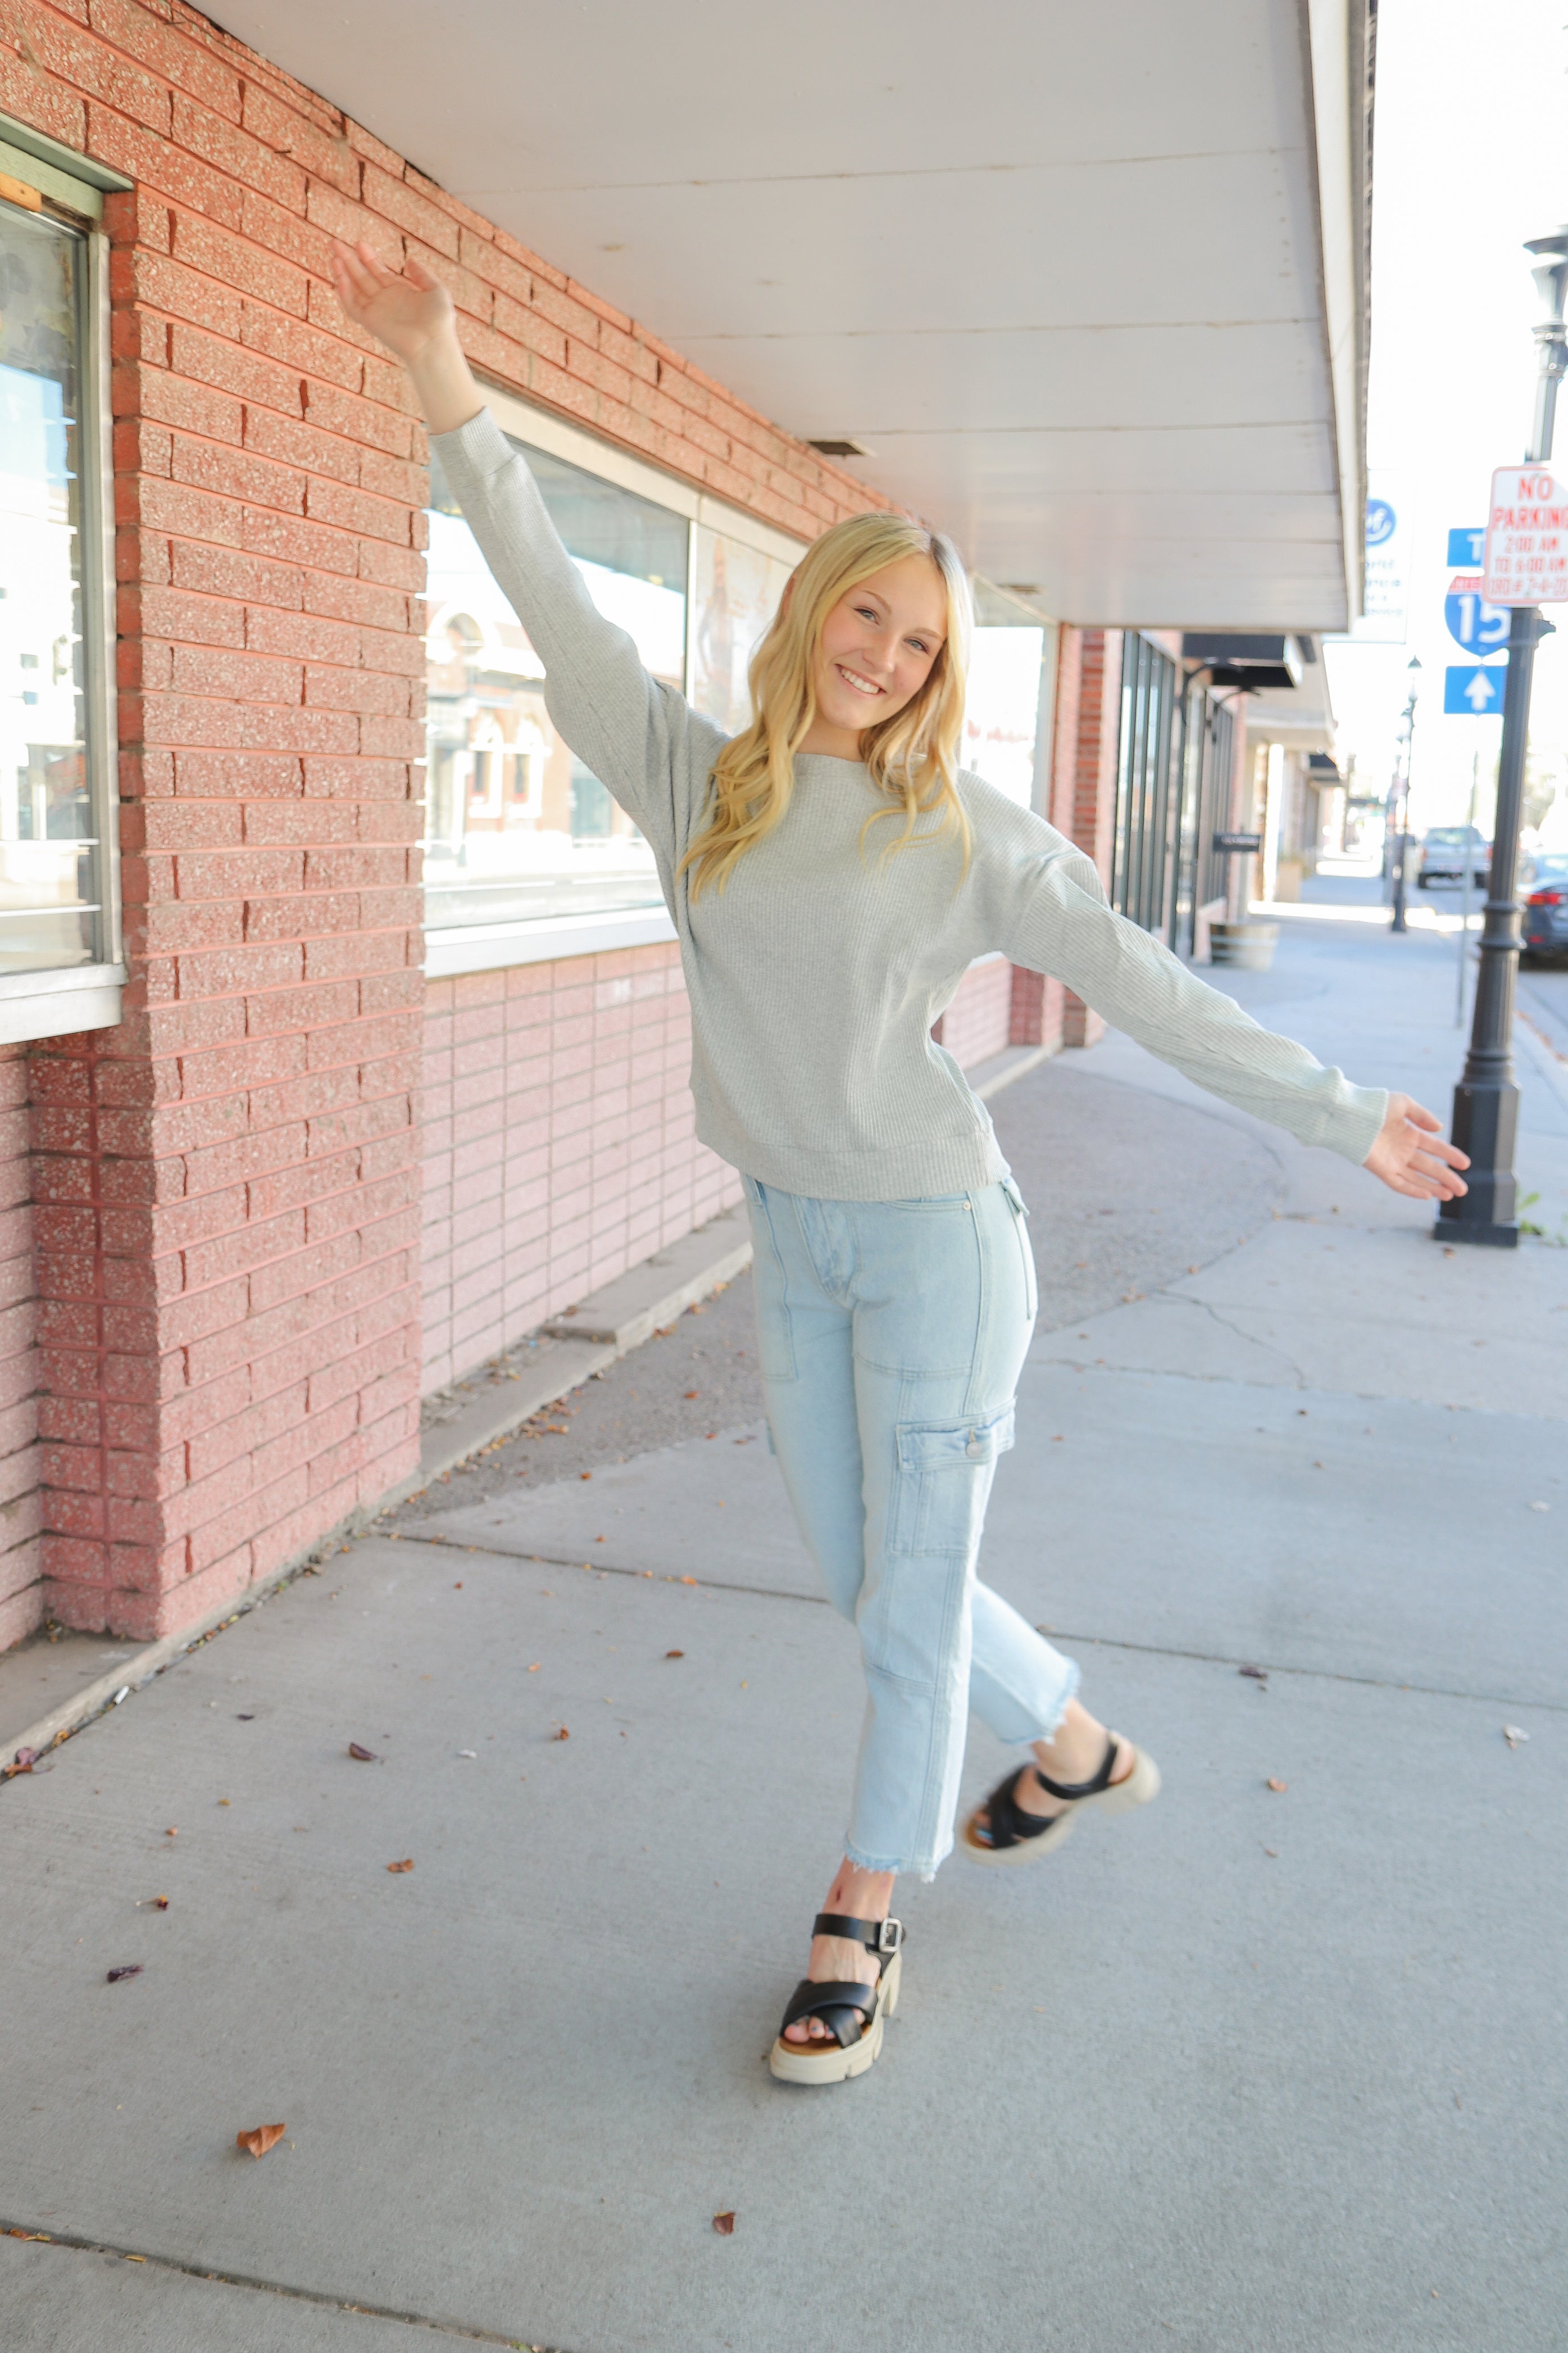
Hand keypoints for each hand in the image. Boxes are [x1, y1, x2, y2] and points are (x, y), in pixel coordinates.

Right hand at [328, 240, 480, 434]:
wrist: (434, 343)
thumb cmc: (440, 321)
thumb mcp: (436, 290)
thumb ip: (422, 275)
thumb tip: (409, 261)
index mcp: (399, 292)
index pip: (377, 271)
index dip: (367, 257)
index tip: (359, 243)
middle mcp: (385, 301)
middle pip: (361, 276)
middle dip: (348, 259)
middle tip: (334, 243)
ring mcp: (376, 312)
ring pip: (353, 289)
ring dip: (342, 273)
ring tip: (334, 255)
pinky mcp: (370, 322)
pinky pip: (352, 306)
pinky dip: (344, 293)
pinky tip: (340, 277)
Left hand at [1363, 1093, 1468, 1200]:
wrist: (1351, 1115)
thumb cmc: (1375, 1106)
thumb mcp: (1403, 1104)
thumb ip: (1422, 1115)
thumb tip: (1439, 1129)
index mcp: (1409, 1134)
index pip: (1435, 1148)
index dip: (1450, 1155)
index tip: (1465, 1164)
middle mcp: (1402, 1150)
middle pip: (1429, 1167)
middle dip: (1446, 1178)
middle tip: (1463, 1190)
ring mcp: (1392, 1161)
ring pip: (1417, 1178)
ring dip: (1433, 1187)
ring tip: (1450, 1196)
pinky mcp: (1381, 1170)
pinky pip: (1399, 1183)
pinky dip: (1412, 1190)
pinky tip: (1427, 1195)